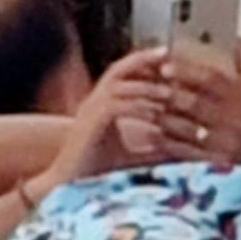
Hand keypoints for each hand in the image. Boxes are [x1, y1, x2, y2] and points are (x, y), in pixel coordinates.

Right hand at [37, 47, 171, 184]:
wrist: (67, 185)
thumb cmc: (94, 171)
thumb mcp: (126, 150)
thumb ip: (145, 142)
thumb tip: (173, 141)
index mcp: (100, 103)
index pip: (122, 72)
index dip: (143, 62)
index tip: (168, 58)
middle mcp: (93, 101)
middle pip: (119, 69)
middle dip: (144, 60)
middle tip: (169, 55)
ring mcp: (89, 111)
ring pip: (120, 87)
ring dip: (147, 88)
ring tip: (170, 93)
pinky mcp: (90, 124)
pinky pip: (116, 107)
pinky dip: (138, 108)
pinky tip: (155, 114)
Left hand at [157, 39, 240, 166]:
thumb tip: (234, 43)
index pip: (209, 78)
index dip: (184, 71)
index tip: (165, 65)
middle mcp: (234, 119)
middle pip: (190, 103)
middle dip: (166, 94)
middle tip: (147, 87)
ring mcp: (227, 143)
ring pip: (184, 128)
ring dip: (163, 119)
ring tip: (147, 111)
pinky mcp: (222, 164)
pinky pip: (189, 153)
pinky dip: (171, 145)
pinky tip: (158, 138)